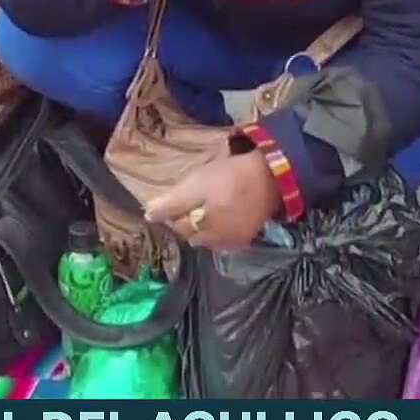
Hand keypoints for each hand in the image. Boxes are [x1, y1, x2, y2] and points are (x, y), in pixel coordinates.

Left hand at [144, 150, 281, 249]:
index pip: (175, 225)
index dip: (172, 211)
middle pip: (191, 234)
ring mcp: (231, 243)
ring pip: (206, 238)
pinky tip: (224, 214)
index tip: (177, 196)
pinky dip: (219, 229)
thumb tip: (148, 215)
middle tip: (194, 198)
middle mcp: (214, 242)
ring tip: (210, 205)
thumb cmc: (230, 176)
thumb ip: (172, 203)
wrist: (271, 177)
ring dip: (203, 226)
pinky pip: (224, 238)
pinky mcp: (245, 239)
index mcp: (201, 228)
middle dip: (187, 220)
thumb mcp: (197, 184)